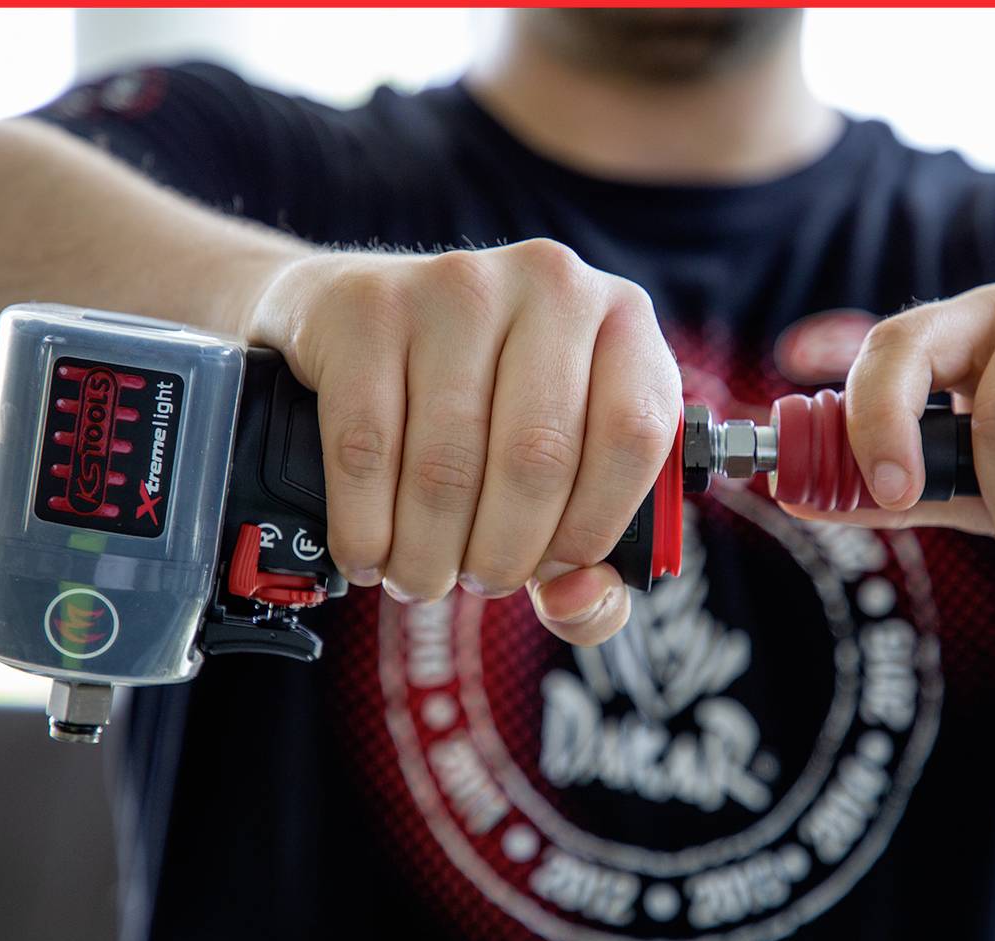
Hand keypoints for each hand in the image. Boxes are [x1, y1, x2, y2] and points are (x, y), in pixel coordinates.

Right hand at [246, 240, 680, 643]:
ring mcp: (456, 286)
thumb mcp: (564, 470)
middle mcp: (552, 284)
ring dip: (429, 554)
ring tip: (421, 577)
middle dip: (503, 554)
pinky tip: (371, 552)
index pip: (634, 436)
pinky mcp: (370, 307)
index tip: (555, 568)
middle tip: (480, 581)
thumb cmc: (485, 407)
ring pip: (448, 465)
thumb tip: (576, 603)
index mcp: (623, 320)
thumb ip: (595, 562)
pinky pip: (367, 448)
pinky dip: (367, 527)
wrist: (360, 320)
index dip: (594, 526)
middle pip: (537, 459)